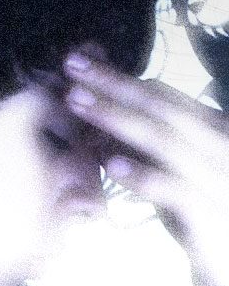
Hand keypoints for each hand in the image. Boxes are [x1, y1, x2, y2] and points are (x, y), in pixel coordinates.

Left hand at [64, 49, 228, 285]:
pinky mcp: (212, 212)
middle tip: (71, 65)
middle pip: (160, 107)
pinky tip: (113, 164)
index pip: (163, 96)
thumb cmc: (206, 221)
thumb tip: (103, 128)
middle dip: (112, 84)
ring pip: (163, 139)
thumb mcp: (177, 178)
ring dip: (116, 118)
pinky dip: (144, 175)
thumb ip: (150, 151)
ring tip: (77, 102)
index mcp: (213, 131)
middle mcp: (220, 144)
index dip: (121, 78)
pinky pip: (175, 189)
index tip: (83, 64)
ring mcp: (219, 177)